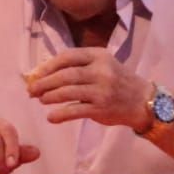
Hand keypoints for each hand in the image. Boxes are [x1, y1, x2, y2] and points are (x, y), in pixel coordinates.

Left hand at [27, 48, 151, 129]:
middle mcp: (101, 70)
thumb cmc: (117, 81)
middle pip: (65, 75)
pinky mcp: (101, 108)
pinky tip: (51, 117)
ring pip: (68, 92)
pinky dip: (60, 114)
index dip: (48, 66)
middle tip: (31, 90)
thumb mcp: (103, 65)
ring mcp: (102, 90)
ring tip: (40, 100)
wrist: (142, 101)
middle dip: (44, 82)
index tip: (34, 74)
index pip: (68, 56)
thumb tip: (44, 72)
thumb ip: (79, 66)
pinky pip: (75, 111)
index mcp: (99, 55)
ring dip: (50, 96)